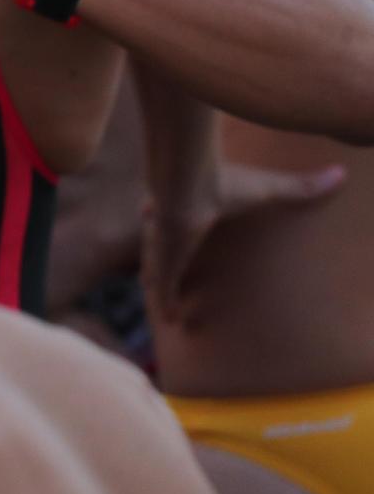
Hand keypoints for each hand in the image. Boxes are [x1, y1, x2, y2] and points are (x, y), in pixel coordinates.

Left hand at [143, 160, 345, 324]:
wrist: (188, 188)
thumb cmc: (224, 184)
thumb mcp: (266, 188)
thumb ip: (299, 186)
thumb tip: (338, 174)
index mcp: (187, 209)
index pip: (179, 222)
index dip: (179, 231)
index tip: (180, 234)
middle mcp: (167, 228)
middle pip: (161, 249)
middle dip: (162, 262)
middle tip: (167, 276)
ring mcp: (161, 249)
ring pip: (155, 271)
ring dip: (159, 286)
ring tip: (168, 302)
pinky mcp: (163, 267)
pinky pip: (163, 291)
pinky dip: (165, 303)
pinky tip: (170, 319)